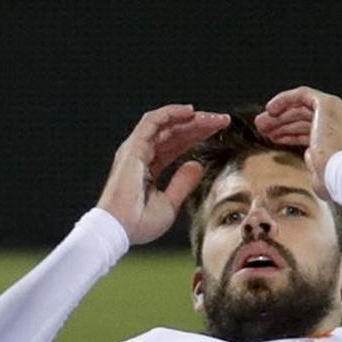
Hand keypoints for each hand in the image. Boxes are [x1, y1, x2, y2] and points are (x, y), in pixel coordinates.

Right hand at [97, 105, 229, 244]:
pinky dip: (171, 113)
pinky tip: (191, 112)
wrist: (119, 229)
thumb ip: (183, 183)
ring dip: (190, 118)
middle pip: (173, 132)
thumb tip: (197, 165)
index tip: (219, 132)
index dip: (196, 136)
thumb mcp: (170, 204)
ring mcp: (135, 150)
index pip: (175, 145)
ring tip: (213, 118)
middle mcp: (141, 155)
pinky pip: (153, 121)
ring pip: (166, 124)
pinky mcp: (133, 147)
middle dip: (199, 125)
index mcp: (148, 169)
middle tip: (223, 121)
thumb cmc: (139, 223)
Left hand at [253, 87, 341, 198]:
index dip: (294, 134)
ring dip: (281, 117)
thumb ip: (318, 160)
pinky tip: (270, 110)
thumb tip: (309, 153)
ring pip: (305, 108)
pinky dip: (285, 99)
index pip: (319, 130)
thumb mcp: (323, 172)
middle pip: (310, 118)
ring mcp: (341, 110)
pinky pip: (303, 95)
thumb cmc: (334, 181)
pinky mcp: (329, 104)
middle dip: (285, 124)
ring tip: (261, 125)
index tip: (276, 138)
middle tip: (264, 129)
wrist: (341, 175)